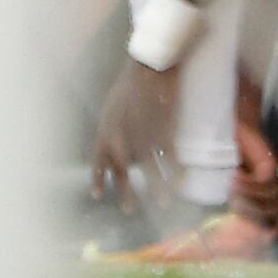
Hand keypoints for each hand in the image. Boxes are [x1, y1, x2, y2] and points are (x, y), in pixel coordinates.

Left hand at [89, 57, 180, 210]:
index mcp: (106, 128)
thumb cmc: (131, 85)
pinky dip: (174, 170)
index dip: (98, 178)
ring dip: (156, 187)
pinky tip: (180, 182)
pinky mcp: (164, 129)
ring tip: (162, 203)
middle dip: (126, 191)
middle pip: (121, 169)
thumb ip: (112, 130)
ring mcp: (143, 133)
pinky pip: (169, 156)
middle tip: (129, 210)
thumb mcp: (113, 108)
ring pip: (148, 168)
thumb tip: (116, 149)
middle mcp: (121, 134)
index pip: (98, 159)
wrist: (150, 66)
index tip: (97, 196)